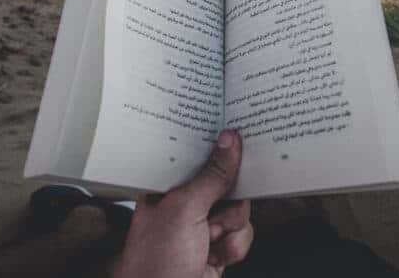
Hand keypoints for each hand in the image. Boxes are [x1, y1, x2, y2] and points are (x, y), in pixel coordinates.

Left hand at [115, 130, 252, 277]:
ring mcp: (202, 226)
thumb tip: (230, 143)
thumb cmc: (155, 261)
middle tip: (214, 210)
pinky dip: (234, 247)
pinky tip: (215, 256)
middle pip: (226, 183)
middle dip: (226, 200)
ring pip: (238, 210)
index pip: (197, 156)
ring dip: (229, 228)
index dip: (217, 148)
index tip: (237, 137)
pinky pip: (242, 233)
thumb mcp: (184, 209)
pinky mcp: (217, 247)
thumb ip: (211, 176)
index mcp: (166, 187)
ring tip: (208, 241)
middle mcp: (184, 203)